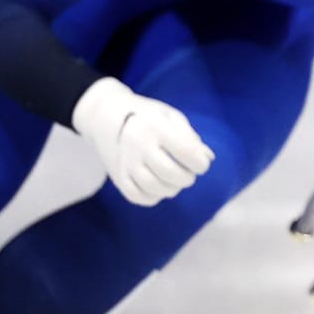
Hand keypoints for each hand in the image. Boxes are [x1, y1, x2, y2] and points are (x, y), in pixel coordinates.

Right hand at [71, 77, 213, 206]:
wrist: (106, 116)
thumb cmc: (147, 116)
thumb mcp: (171, 117)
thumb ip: (191, 137)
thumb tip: (208, 158)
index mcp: (156, 127)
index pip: (186, 152)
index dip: (200, 163)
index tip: (201, 163)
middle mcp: (139, 145)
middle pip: (170, 173)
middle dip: (187, 178)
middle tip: (188, 173)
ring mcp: (127, 162)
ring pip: (155, 188)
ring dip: (172, 189)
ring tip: (174, 180)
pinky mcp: (118, 176)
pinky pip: (138, 197)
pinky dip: (153, 197)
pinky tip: (159, 186)